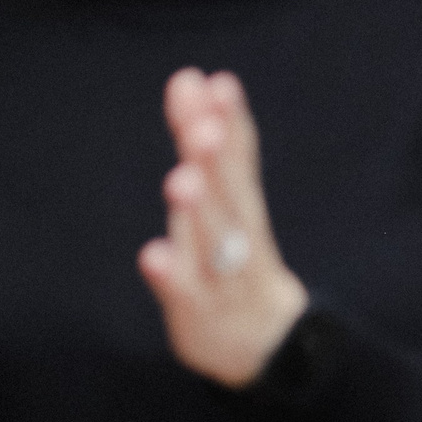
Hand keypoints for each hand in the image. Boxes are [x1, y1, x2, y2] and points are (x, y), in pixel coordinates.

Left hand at [137, 69, 307, 387]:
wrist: (267, 343)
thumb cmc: (236, 262)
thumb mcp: (227, 199)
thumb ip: (213, 144)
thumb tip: (199, 77)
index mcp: (242, 207)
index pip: (237, 160)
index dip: (229, 123)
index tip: (216, 82)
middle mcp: (238, 238)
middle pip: (229, 196)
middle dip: (217, 160)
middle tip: (203, 125)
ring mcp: (222, 277)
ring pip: (214, 243)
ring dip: (200, 213)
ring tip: (181, 180)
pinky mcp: (201, 313)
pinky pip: (186, 295)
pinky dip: (172, 275)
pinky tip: (154, 255)